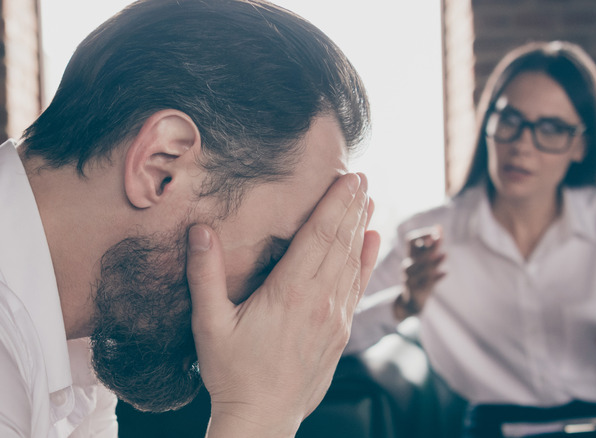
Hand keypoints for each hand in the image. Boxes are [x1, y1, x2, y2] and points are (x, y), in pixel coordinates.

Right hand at [186, 173, 379, 436]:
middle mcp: (320, 300)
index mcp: (289, 292)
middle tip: (360, 178)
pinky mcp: (340, 331)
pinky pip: (357, 287)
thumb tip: (200, 231)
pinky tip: (373, 242)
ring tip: (366, 201)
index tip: (348, 178)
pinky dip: (367, 262)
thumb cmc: (232, 372)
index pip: (318, 236)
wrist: (263, 418)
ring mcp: (335, 317)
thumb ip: (205, 275)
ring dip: (360, 229)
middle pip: (340, 243)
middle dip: (351, 207)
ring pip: (352, 263)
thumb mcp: (209, 324)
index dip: (335, 204)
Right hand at [393, 225, 445, 320]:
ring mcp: (410, 279)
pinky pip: (426, 284)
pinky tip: (445, 272)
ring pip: (420, 269)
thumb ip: (432, 245)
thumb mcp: (426, 260)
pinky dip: (436, 278)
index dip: (423, 235)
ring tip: (445, 254)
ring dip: (433, 261)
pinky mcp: (416, 291)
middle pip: (416, 254)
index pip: (411, 240)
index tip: (436, 233)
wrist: (412, 301)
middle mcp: (407, 266)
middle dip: (430, 247)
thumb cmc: (421, 276)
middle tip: (441, 240)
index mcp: (410, 255)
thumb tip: (439, 227)